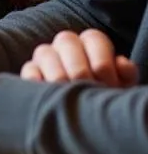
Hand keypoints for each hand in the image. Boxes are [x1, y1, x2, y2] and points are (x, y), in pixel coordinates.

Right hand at [21, 29, 138, 87]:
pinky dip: (36, 82)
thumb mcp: (122, 85)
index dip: (102, 62)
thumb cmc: (105, 95)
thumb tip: (120, 63)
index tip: (107, 84)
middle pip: (66, 42)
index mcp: (91, 41)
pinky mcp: (30, 70)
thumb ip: (125, 73)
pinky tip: (47, 96)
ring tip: (69, 98)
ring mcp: (45, 55)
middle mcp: (66, 43)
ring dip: (58, 77)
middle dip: (79, 71)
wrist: (87, 114)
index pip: (93, 39)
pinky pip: (28, 70)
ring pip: (45, 54)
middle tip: (87, 92)